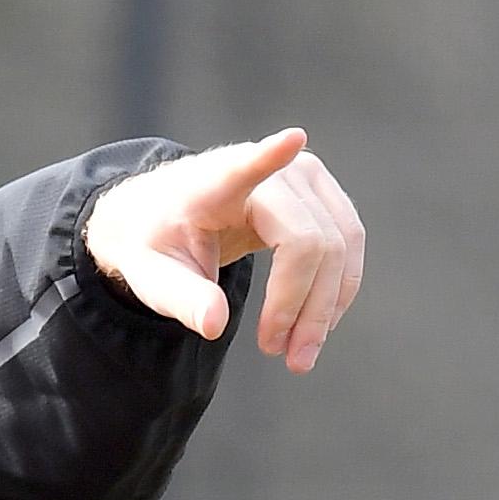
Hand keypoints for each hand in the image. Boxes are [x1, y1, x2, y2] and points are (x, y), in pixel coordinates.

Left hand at [84, 128, 363, 373]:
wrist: (166, 215)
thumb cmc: (157, 241)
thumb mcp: (151, 275)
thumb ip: (180, 298)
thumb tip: (215, 324)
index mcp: (215, 182)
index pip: (245, 167)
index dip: (269, 157)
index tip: (291, 140)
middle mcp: (272, 170)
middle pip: (311, 241)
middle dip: (305, 306)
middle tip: (287, 359)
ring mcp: (305, 177)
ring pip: (341, 246)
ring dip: (327, 307)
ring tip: (298, 355)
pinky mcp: (324, 195)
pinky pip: (347, 245)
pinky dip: (335, 291)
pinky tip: (315, 325)